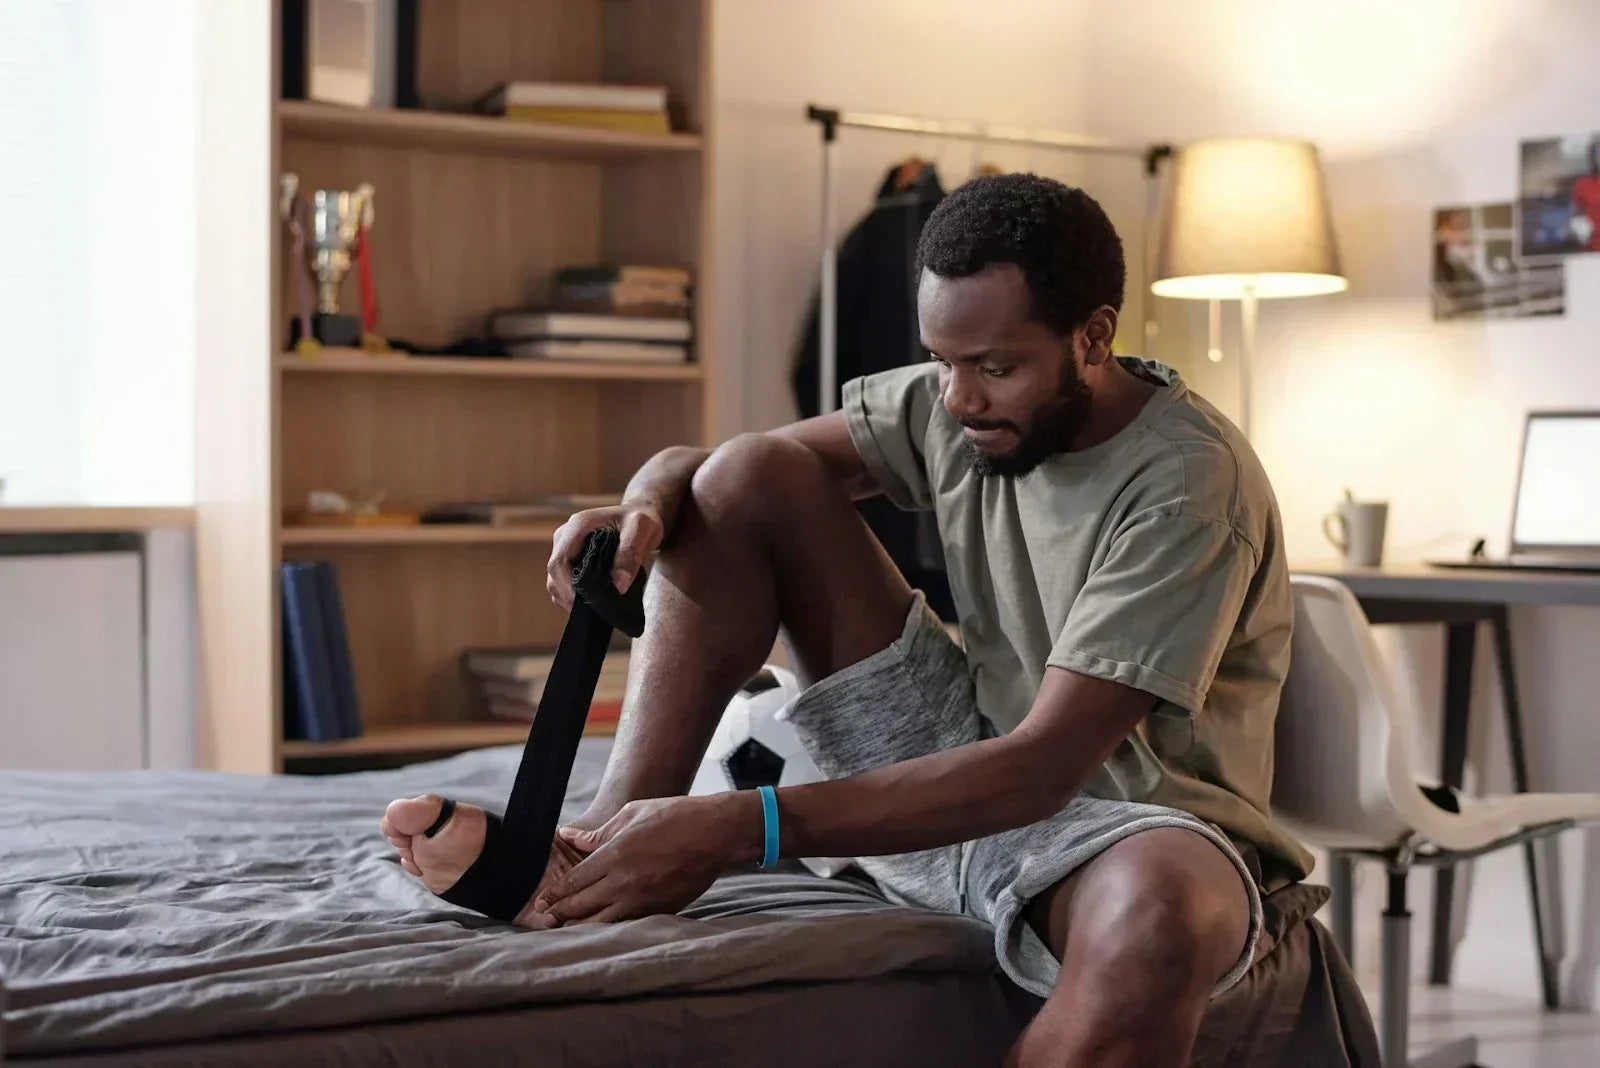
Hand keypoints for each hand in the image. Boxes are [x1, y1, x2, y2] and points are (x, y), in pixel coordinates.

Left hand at [532, 794, 754, 924]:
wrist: (717, 832)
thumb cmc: (675, 816)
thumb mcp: (632, 813)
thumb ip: (598, 832)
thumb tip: (569, 836)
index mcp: (615, 855)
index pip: (574, 882)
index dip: (555, 893)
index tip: (543, 900)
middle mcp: (625, 882)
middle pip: (581, 906)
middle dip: (560, 912)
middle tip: (545, 917)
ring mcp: (644, 900)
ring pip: (602, 922)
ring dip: (581, 925)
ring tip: (566, 927)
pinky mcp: (661, 910)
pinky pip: (627, 924)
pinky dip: (610, 927)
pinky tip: (600, 927)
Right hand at [545, 502, 663, 609]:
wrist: (639, 515)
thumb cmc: (640, 519)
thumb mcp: (642, 530)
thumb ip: (630, 554)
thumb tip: (617, 586)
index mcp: (577, 526)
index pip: (559, 562)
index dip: (567, 587)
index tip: (586, 605)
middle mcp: (565, 537)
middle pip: (554, 575)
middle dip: (569, 597)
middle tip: (595, 612)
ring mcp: (566, 549)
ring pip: (556, 581)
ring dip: (571, 598)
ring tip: (597, 608)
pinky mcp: (571, 560)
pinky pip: (564, 583)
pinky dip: (575, 596)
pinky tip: (595, 602)